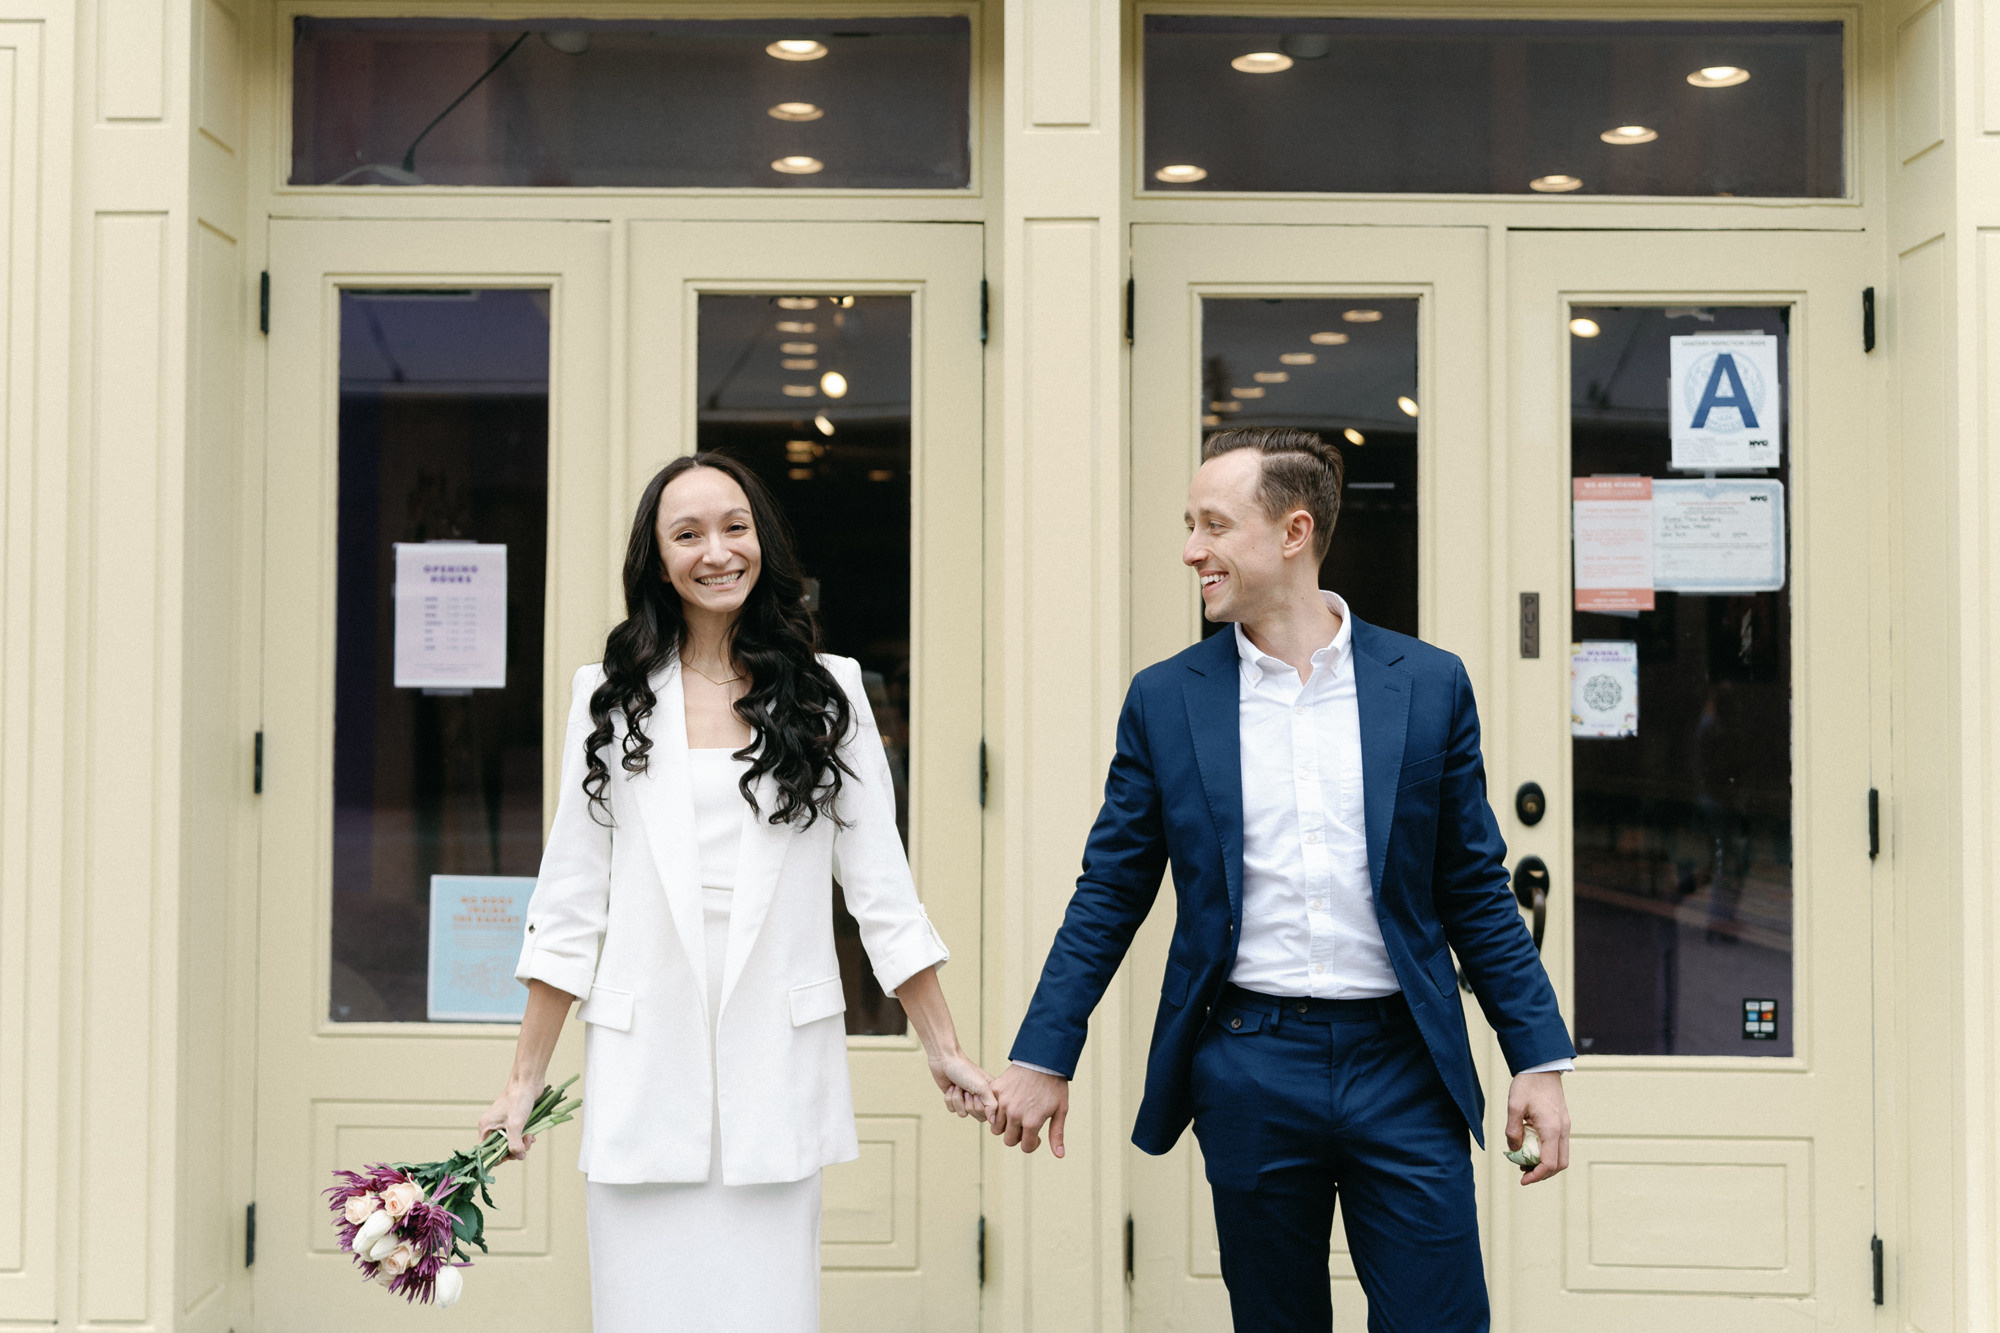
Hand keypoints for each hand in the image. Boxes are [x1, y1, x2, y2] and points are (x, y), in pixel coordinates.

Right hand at [476, 1081, 541, 1161]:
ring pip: (511, 1143)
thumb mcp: (516, 1124)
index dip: (497, 1157)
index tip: (510, 1157)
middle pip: (500, 1148)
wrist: (529, 1081)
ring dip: (521, 1143)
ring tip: (530, 1137)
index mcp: (486, 1127)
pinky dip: (524, 1138)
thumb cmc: (518, 1099)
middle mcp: (492, 1126)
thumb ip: (514, 1143)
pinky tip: (532, 1135)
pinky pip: (518, 1136)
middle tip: (525, 1143)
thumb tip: (519, 1157)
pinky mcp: (514, 1120)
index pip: (485, 1151)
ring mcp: (503, 1123)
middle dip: (514, 1149)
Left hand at [930, 1049, 998, 1121]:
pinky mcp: (955, 1099)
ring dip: (957, 1099)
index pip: (990, 1114)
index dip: (980, 1106)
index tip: (977, 1093)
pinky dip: (950, 1099)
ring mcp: (967, 1099)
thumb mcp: (982, 1087)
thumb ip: (991, 1104)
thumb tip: (993, 1122)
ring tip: (958, 1086)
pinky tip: (951, 1087)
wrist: (944, 1060)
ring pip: (963, 1114)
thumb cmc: (965, 1069)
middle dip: (968, 1102)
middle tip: (967, 1089)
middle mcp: (980, 1097)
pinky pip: (952, 1110)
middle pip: (976, 1116)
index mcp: (990, 1093)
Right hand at [989, 1065, 1069, 1156]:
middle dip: (1018, 1136)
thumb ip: (1056, 1134)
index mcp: (1031, 1122)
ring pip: (997, 1127)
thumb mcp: (1060, 1110)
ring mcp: (1003, 1102)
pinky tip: (1007, 1104)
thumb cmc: (1054, 1085)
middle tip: (1026, 1125)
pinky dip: (996, 1111)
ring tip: (1016, 1115)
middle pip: (1009, 1140)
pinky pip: (990, 1109)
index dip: (1033, 1144)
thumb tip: (1059, 1155)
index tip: (1036, 1135)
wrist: (1043, 1059)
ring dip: (1006, 1125)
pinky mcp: (996, 1091)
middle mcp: (1014, 1114)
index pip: (1025, 1147)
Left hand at [1505, 1070, 1570, 1185]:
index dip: (1536, 1176)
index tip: (1522, 1180)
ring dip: (1546, 1164)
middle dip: (1543, 1174)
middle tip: (1523, 1174)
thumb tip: (1514, 1151)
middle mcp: (1563, 1130)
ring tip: (1525, 1162)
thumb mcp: (1514, 1106)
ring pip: (1562, 1156)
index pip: (1549, 1164)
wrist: (1542, 1066)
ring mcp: (1565, 1126)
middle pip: (1560, 1165)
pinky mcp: (1562, 1122)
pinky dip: (1548, 1153)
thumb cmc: (1528, 1084)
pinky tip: (1531, 1148)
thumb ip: (1513, 1131)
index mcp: (1552, 1129)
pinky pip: (1559, 1145)